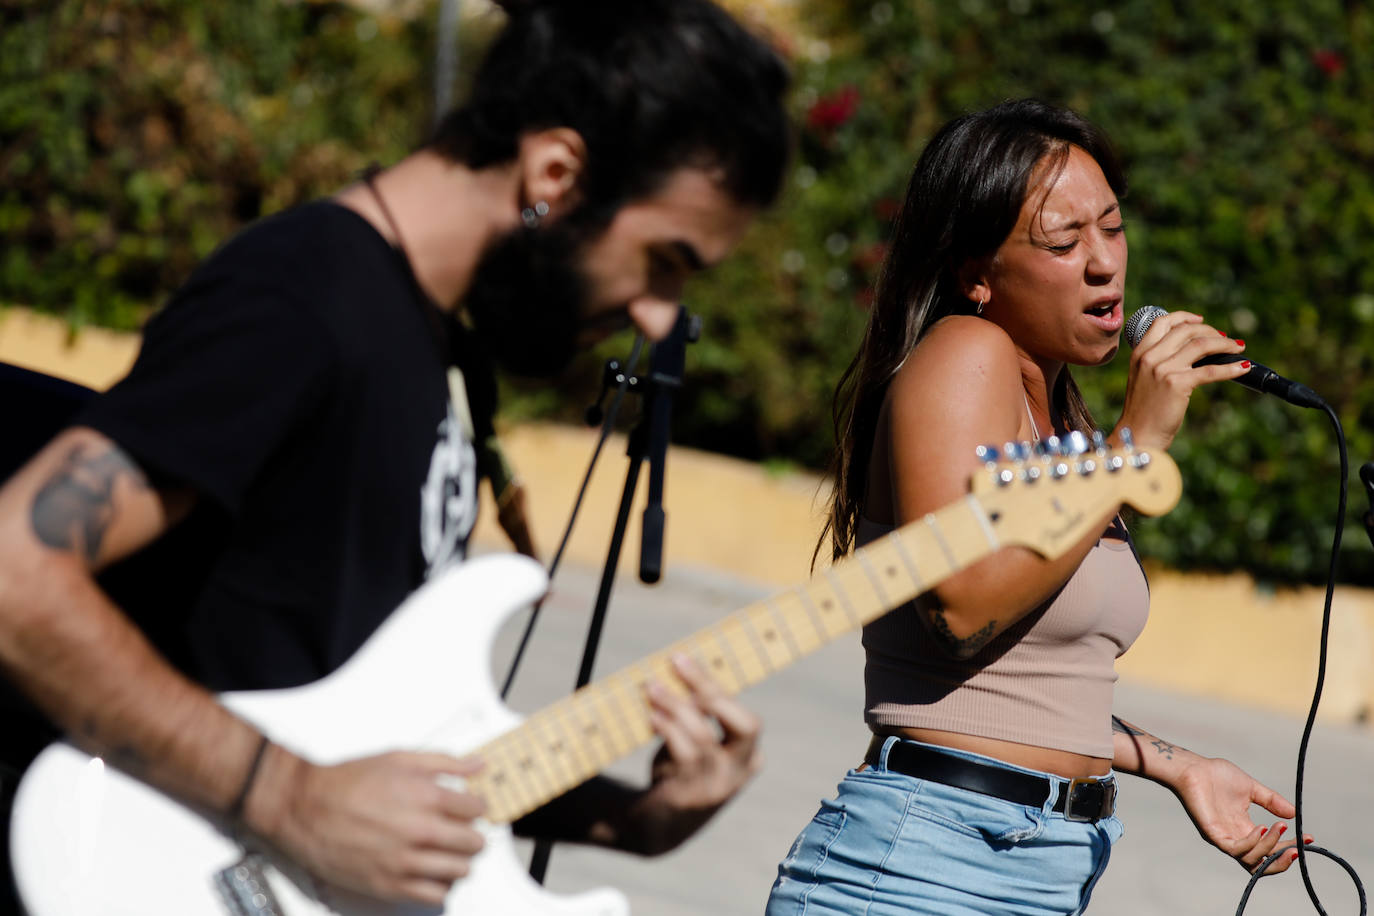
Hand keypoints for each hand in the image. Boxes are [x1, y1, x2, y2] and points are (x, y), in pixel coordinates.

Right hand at [248, 747, 486, 904]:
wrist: (306, 807)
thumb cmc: (349, 782)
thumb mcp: (399, 758)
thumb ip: (444, 762)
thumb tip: (477, 765)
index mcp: (426, 797)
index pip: (476, 809)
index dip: (476, 808)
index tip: (471, 809)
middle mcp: (420, 831)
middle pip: (473, 843)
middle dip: (472, 835)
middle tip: (462, 831)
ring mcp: (404, 862)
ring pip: (459, 871)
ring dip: (459, 861)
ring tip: (447, 852)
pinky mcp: (388, 886)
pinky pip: (434, 896)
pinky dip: (439, 886)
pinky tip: (431, 872)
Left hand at [628, 654, 762, 854]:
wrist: (658, 825)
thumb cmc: (679, 771)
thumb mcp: (696, 742)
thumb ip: (698, 714)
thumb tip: (680, 666)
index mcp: (749, 755)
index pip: (748, 719)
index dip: (721, 687)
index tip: (688, 658)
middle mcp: (740, 771)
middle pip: (743, 724)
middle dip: (710, 689)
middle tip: (678, 663)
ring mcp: (718, 786)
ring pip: (704, 735)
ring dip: (676, 705)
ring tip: (653, 687)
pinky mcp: (691, 796)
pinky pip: (682, 754)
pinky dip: (667, 729)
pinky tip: (652, 715)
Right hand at [1116, 310, 1250, 450]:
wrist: (1138, 433)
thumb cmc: (1144, 410)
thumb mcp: (1144, 378)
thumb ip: (1159, 362)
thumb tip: (1192, 351)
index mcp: (1140, 353)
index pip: (1163, 322)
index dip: (1185, 317)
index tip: (1201, 321)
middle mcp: (1150, 357)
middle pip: (1186, 330)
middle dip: (1211, 331)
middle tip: (1226, 339)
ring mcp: (1163, 369)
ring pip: (1201, 345)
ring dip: (1225, 344)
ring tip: (1238, 348)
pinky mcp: (1177, 383)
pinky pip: (1210, 370)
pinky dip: (1231, 368)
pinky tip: (1242, 368)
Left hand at [1171, 755, 1311, 874]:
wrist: (1192, 767)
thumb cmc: (1216, 776)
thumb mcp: (1251, 788)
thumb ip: (1271, 801)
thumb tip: (1294, 814)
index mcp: (1245, 829)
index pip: (1270, 850)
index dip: (1289, 847)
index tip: (1309, 838)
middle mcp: (1235, 838)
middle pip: (1262, 864)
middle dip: (1283, 859)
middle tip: (1299, 848)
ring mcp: (1223, 838)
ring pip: (1251, 860)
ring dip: (1269, 847)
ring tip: (1279, 828)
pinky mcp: (1212, 834)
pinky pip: (1234, 849)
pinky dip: (1251, 843)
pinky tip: (1260, 828)